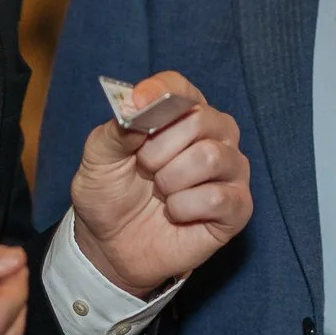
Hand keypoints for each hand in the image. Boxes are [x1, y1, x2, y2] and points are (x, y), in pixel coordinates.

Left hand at [69, 72, 251, 296]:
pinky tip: (176, 213)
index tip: (138, 104)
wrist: (111, 246)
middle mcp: (214, 134)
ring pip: (210, 156)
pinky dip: (185, 208)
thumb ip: (115, 130)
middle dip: (158, 149)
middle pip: (199, 118)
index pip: (179, 88)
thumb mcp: (98, 159)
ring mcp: (230, 169)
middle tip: (144, 170)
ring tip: (161, 194)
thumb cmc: (110, 195)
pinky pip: (219, 197)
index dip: (160, 92)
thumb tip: (138, 107)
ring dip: (171, 180)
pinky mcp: (237, 206)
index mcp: (180, 114)